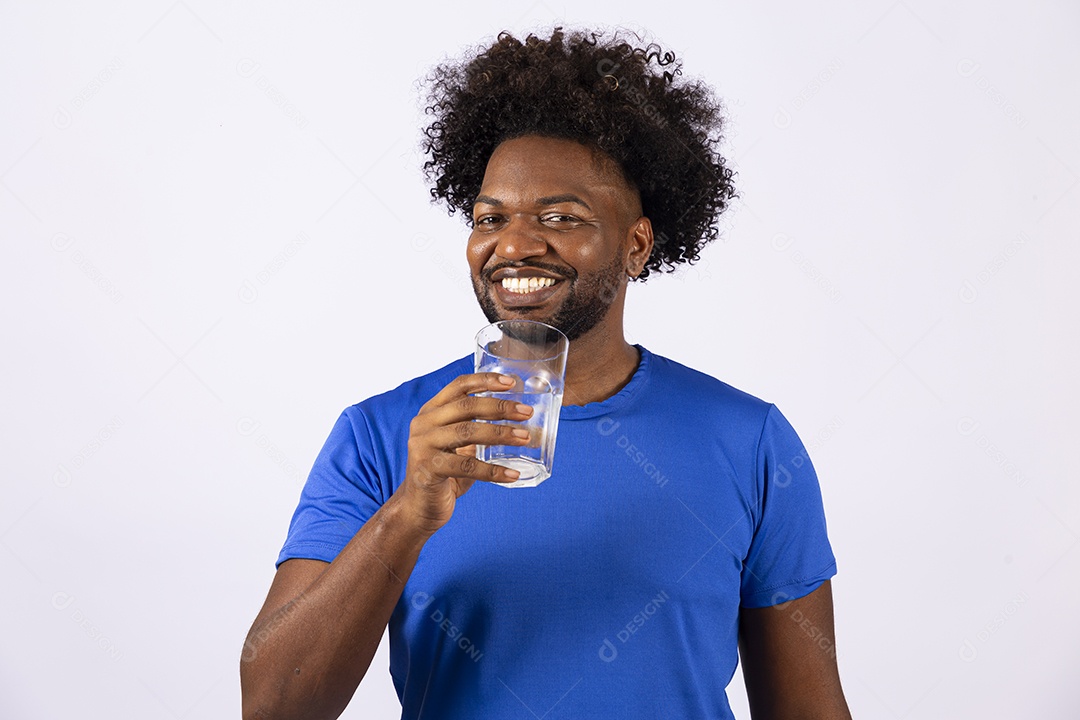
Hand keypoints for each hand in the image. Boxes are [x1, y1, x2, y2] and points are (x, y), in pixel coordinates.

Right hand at [397, 372, 532, 534]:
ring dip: (501, 434)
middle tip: (527, 413)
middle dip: (500, 407)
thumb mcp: (459, 445)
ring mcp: (423, 445)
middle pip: (466, 406)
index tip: (512, 382)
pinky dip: (493, 471)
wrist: (418, 508)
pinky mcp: (427, 469)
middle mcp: (424, 423)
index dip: (485, 380)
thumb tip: (520, 422)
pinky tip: (512, 475)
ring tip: (525, 438)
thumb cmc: (445, 473)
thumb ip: (477, 429)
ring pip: (467, 432)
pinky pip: (466, 466)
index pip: (459, 386)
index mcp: (431, 411)